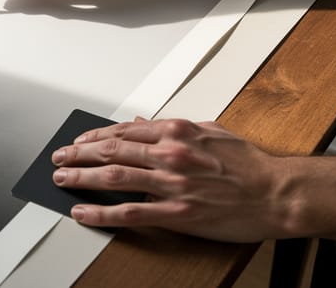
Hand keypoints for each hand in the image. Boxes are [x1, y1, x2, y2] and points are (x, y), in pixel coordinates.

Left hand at [50, 118, 295, 241]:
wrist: (276, 193)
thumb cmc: (249, 163)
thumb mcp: (209, 130)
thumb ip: (172, 127)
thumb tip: (139, 124)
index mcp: (176, 131)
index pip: (122, 132)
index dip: (93, 136)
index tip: (78, 141)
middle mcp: (169, 154)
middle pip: (110, 151)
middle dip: (78, 154)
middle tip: (58, 158)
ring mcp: (171, 183)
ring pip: (113, 178)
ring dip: (81, 177)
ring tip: (61, 179)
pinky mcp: (176, 212)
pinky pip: (129, 212)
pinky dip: (101, 212)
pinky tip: (83, 212)